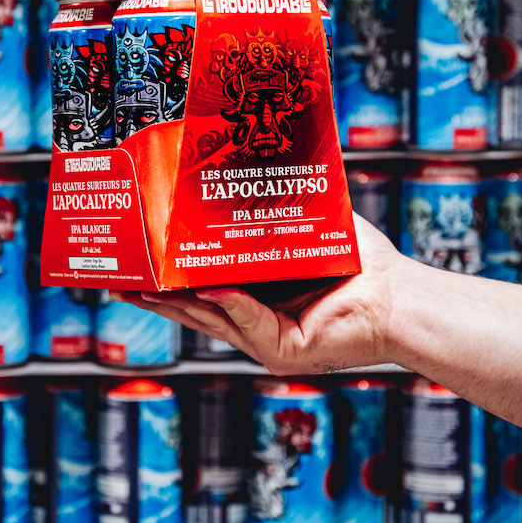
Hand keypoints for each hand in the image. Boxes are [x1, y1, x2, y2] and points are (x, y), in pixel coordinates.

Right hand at [110, 215, 407, 374]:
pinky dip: (230, 304)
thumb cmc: (361, 264)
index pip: (204, 291)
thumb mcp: (305, 232)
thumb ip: (273, 216)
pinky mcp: (285, 350)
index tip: (141, 266)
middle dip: (157, 296)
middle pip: (196, 310)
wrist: (400, 296)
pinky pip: (249, 322)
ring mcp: (268, 341)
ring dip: (177, 303)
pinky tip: (210, 287)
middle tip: (121, 281)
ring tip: (143, 286)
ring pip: (212, 319)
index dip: (170, 281)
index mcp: (258, 299)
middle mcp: (258, 324)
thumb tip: (247, 172)